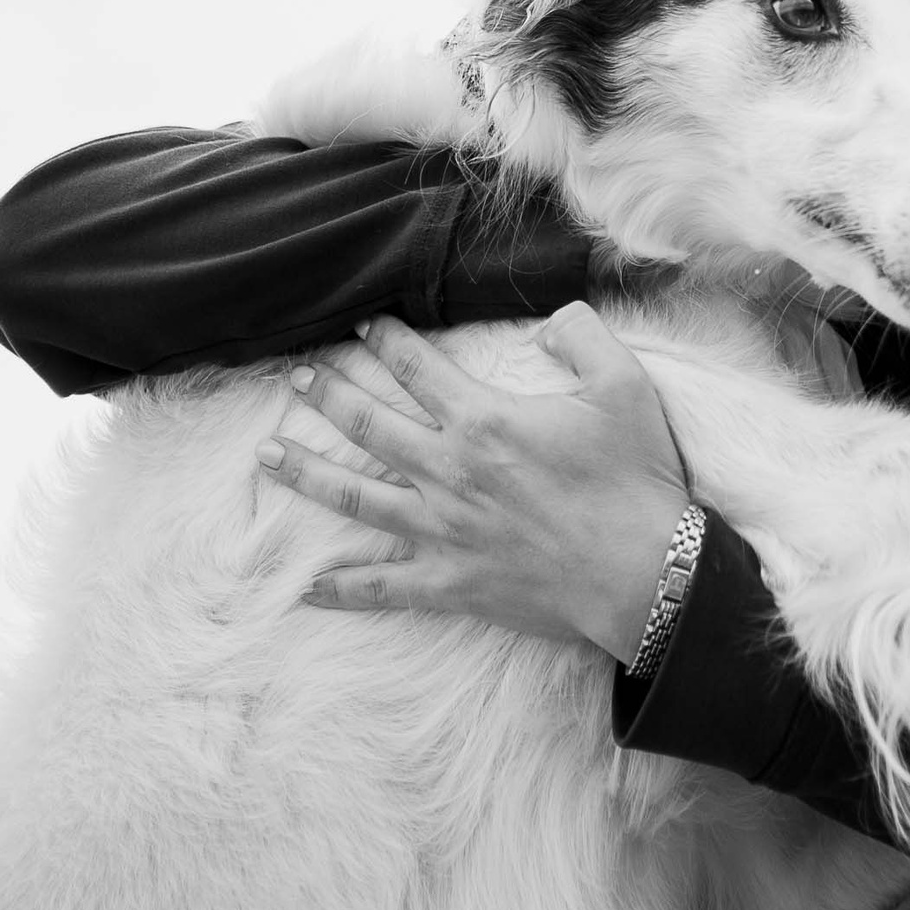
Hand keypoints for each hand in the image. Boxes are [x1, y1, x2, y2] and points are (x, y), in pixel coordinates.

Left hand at [253, 306, 690, 661]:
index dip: (386, 341)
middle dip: (328, 395)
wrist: (643, 573)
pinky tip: (303, 588)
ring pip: (355, 497)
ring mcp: (442, 531)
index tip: (362, 327)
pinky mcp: (449, 583)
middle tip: (297, 379)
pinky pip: (381, 587)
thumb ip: (583, 335)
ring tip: (266, 455)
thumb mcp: (625, 386)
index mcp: (484, 421)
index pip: (417, 369)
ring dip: (307, 473)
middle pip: (369, 425)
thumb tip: (550, 319)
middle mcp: (449, 471)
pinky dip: (339, 589)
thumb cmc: (634, 480)